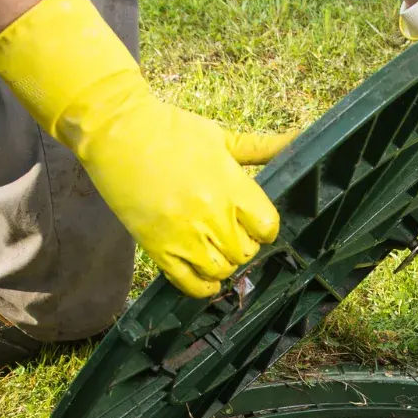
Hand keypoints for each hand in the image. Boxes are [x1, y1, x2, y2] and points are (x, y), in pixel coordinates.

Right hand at [0, 0, 290, 297]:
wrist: (117, 131)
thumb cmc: (171, 130)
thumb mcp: (221, 136)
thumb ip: (261, 148)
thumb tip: (300, 140)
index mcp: (231, 185)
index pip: (268, 226)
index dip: (264, 228)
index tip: (255, 223)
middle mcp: (211, 213)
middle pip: (246, 251)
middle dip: (243, 244)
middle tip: (232, 233)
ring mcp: (184, 233)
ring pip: (221, 270)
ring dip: (224, 264)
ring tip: (215, 249)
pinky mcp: (157, 247)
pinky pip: (189, 284)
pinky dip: (203, 286)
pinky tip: (206, 278)